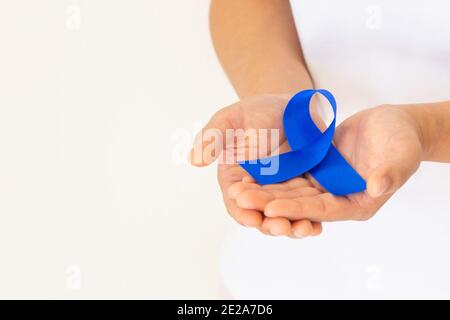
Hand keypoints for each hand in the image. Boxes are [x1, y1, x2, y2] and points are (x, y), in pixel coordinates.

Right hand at [189, 94, 322, 237]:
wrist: (289, 107)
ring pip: (282, 216)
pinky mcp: (300, 191)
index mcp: (233, 177)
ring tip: (303, 229)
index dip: (242, 211)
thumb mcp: (231, 120)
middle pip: (260, 214)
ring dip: (291, 226)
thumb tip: (194, 159)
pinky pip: (303, 209)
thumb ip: (213, 138)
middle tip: (280, 228)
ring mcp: (279, 192)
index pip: (234, 201)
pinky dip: (309, 219)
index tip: (251, 218)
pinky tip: (316, 227)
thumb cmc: (255, 111)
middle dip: (269, 224)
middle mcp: (255, 190)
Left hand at [232, 104, 423, 227]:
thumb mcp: (400, 153)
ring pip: (290, 192)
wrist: (390, 125)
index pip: (321, 210)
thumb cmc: (401, 139)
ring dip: (265, 191)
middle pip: (299, 204)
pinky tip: (249, 174)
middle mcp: (336, 200)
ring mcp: (324, 186)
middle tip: (241, 198)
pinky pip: (290, 177)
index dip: (296, 209)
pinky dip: (272, 177)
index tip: (270, 208)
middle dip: (270, 202)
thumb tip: (376, 187)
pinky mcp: (315, 172)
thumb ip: (389, 172)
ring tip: (238, 189)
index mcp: (356, 204)